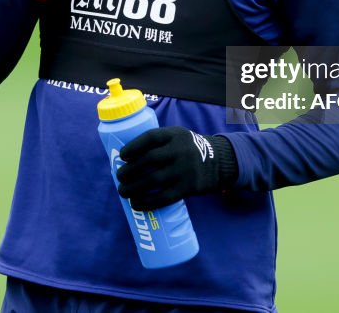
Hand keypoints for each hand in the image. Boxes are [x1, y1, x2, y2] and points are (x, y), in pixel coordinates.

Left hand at [116, 126, 238, 210]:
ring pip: (153, 180)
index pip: (150, 138)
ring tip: (123, 191)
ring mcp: (184, 170)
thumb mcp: (178, 136)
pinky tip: (136, 203)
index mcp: (175, 135)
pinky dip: (147, 202)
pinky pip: (163, 197)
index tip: (122, 155)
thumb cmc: (188, 149)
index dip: (133, 146)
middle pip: (148, 161)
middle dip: (129, 170)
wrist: (218, 162)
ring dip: (133, 187)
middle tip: (119, 176)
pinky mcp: (187, 188)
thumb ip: (158, 142)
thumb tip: (127, 158)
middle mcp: (180, 151)